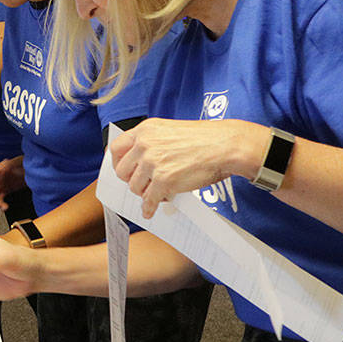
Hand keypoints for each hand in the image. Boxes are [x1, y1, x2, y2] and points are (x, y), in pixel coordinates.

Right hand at [0, 156, 25, 209]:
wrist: (34, 170)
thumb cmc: (26, 164)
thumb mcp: (17, 162)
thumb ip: (11, 163)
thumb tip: (5, 161)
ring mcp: (1, 184)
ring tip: (2, 206)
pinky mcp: (6, 191)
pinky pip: (0, 199)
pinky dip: (1, 204)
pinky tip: (5, 207)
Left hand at [109, 118, 265, 217]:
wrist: (226, 145)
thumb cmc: (204, 138)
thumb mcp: (170, 130)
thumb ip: (152, 142)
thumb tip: (138, 161)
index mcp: (145, 130)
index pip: (116, 149)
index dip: (118, 163)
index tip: (124, 171)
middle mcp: (145, 145)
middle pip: (122, 171)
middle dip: (131, 180)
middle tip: (142, 184)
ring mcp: (153, 163)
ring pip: (135, 187)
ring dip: (145, 193)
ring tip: (157, 192)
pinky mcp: (163, 180)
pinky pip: (149, 200)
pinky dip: (149, 208)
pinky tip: (150, 210)